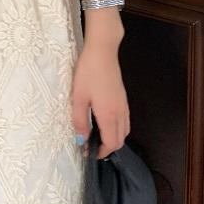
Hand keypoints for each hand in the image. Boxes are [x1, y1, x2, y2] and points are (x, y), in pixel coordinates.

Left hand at [71, 26, 129, 160]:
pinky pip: (125, 121)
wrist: (102, 51)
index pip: (111, 144)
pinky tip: (105, 122)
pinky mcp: (124, 98)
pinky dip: (118, 128)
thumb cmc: (88, 73)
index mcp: (109, 115)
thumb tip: (81, 141)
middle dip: (107, 148)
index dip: (101, 153)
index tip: (88, 152)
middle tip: (91, 146)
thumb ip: (80, 121)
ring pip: (124, 131)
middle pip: (120, 140)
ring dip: (114, 139)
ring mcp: (124, 105)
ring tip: (97, 136)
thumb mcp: (78, 97)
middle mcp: (120, 113)